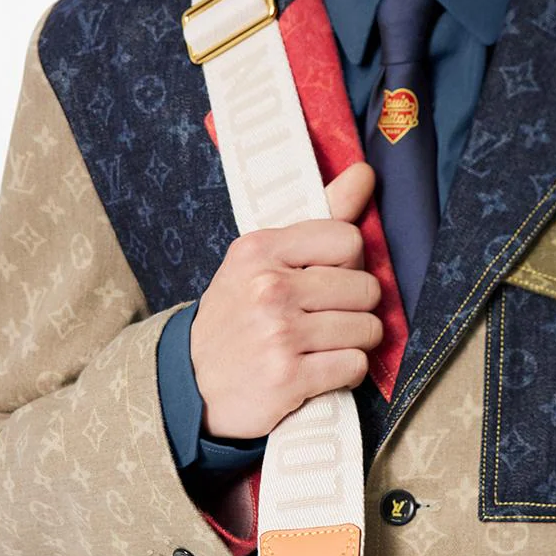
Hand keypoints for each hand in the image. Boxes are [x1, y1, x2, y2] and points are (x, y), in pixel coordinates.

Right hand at [190, 160, 383, 438]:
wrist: (188, 383)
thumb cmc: (237, 316)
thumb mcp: (262, 260)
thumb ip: (321, 216)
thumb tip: (366, 172)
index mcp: (260, 249)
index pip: (349, 240)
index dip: (348, 264)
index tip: (325, 280)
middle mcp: (268, 288)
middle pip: (367, 288)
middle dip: (355, 308)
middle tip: (324, 318)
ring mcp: (279, 335)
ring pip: (367, 329)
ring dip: (353, 343)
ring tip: (321, 345)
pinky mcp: (289, 378)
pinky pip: (355, 366)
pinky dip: (345, 373)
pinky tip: (319, 371)